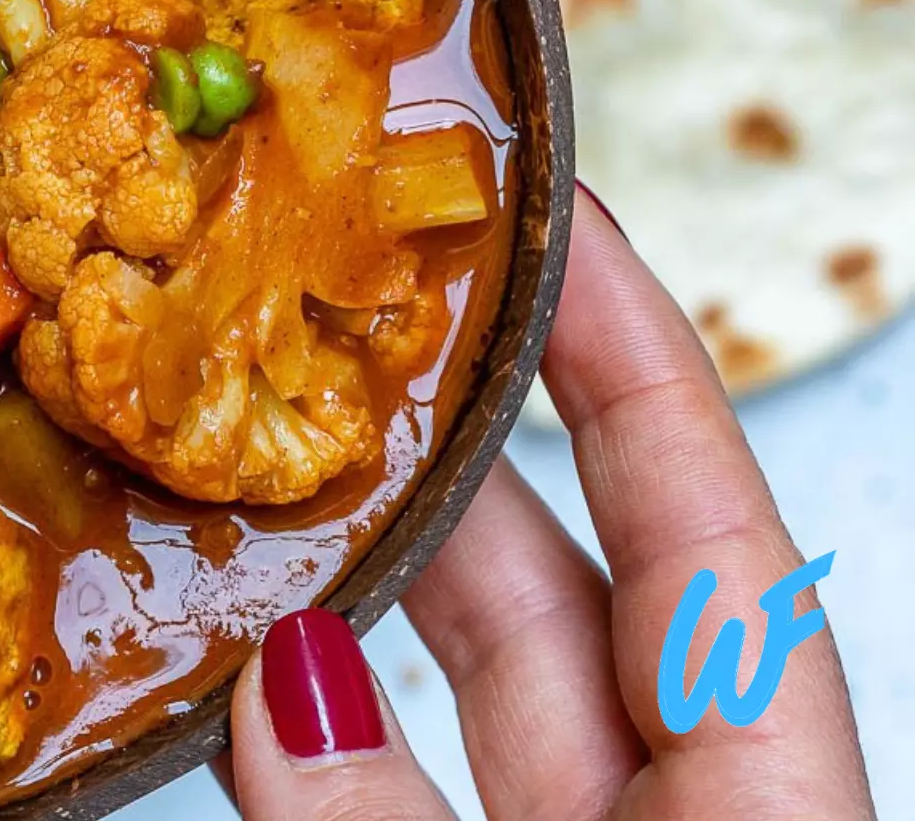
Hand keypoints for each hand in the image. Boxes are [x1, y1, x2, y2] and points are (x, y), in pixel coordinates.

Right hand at [224, 194, 874, 818]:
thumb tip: (279, 688)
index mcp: (766, 810)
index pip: (709, 531)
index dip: (633, 358)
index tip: (556, 221)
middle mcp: (679, 817)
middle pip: (570, 583)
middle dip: (453, 440)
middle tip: (349, 309)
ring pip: (468, 687)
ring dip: (358, 578)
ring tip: (246, 464)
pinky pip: (392, 793)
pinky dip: (310, 727)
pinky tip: (216, 667)